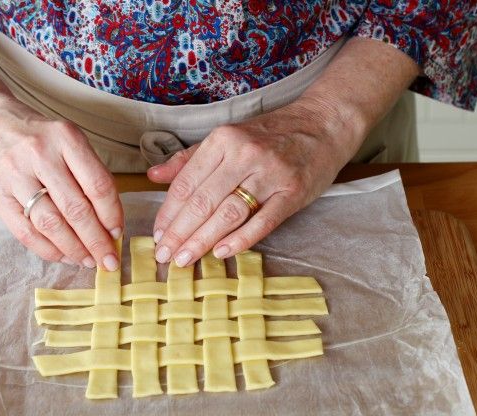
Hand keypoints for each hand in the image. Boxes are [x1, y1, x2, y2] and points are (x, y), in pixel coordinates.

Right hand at [0, 93, 122, 268]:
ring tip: (88, 261)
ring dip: (74, 249)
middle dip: (97, 241)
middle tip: (109, 261)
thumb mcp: (65, 138)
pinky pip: (26, 232)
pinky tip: (63, 256)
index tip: (118, 233)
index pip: (98, 185)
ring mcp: (15, 176)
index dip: (113, 215)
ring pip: (52, 225)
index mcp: (65, 138)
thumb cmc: (32, 134)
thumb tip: (108, 220)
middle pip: (77, 209)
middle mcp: (40, 155)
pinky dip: (48, 249)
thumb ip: (86, 172)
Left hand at [147, 100, 360, 266]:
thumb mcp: (227, 137)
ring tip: (185, 260)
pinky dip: (241, 239)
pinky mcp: (292, 192)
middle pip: (203, 201)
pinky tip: (222, 252)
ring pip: (229, 213)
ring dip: (203, 240)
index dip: (168, 213)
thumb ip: (190, 159)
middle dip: (180, 232)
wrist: (322, 124)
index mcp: (223, 140)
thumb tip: (153, 176)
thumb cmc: (270, 134)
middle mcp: (244, 155)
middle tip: (165, 255)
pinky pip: (263, 221)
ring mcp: (270, 174)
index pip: (187, 183)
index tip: (158, 235)